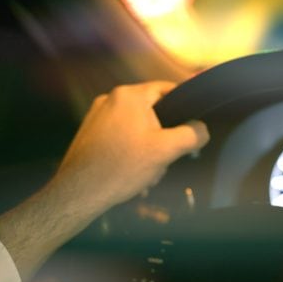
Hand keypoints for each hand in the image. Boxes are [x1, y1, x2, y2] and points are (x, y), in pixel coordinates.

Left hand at [52, 81, 209, 209]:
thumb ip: (191, 135)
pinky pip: (120, 134)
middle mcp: (110, 98)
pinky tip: (131, 171)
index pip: (167, 89)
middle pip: (152, 110)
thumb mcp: (165, 150)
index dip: (184, 105)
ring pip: (136, 125)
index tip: (192, 124)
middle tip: (166, 157)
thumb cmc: (122, 167)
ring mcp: (96, 115)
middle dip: (163, 134)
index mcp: (129, 95)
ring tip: (147, 170)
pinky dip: (130, 149)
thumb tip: (202, 129)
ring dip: (147, 145)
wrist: (79, 192)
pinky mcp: (89, 133)